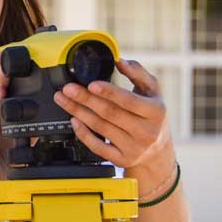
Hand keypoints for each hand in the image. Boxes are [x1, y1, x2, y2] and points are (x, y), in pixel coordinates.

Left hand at [52, 58, 174, 176]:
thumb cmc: (153, 115)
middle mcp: (146, 132)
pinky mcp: (122, 160)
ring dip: (79, 112)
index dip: (109, 92)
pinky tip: (74, 121)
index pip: (129, 101)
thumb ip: (138, 73)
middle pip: (110, 114)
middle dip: (86, 99)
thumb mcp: (153, 91)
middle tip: (68, 89)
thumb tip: (120, 61)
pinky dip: (84, 134)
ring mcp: (134, 148)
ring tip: (63, 100)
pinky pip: (98, 148)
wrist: (158, 151)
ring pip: (101, 128)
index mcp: (156, 112)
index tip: (91, 84)